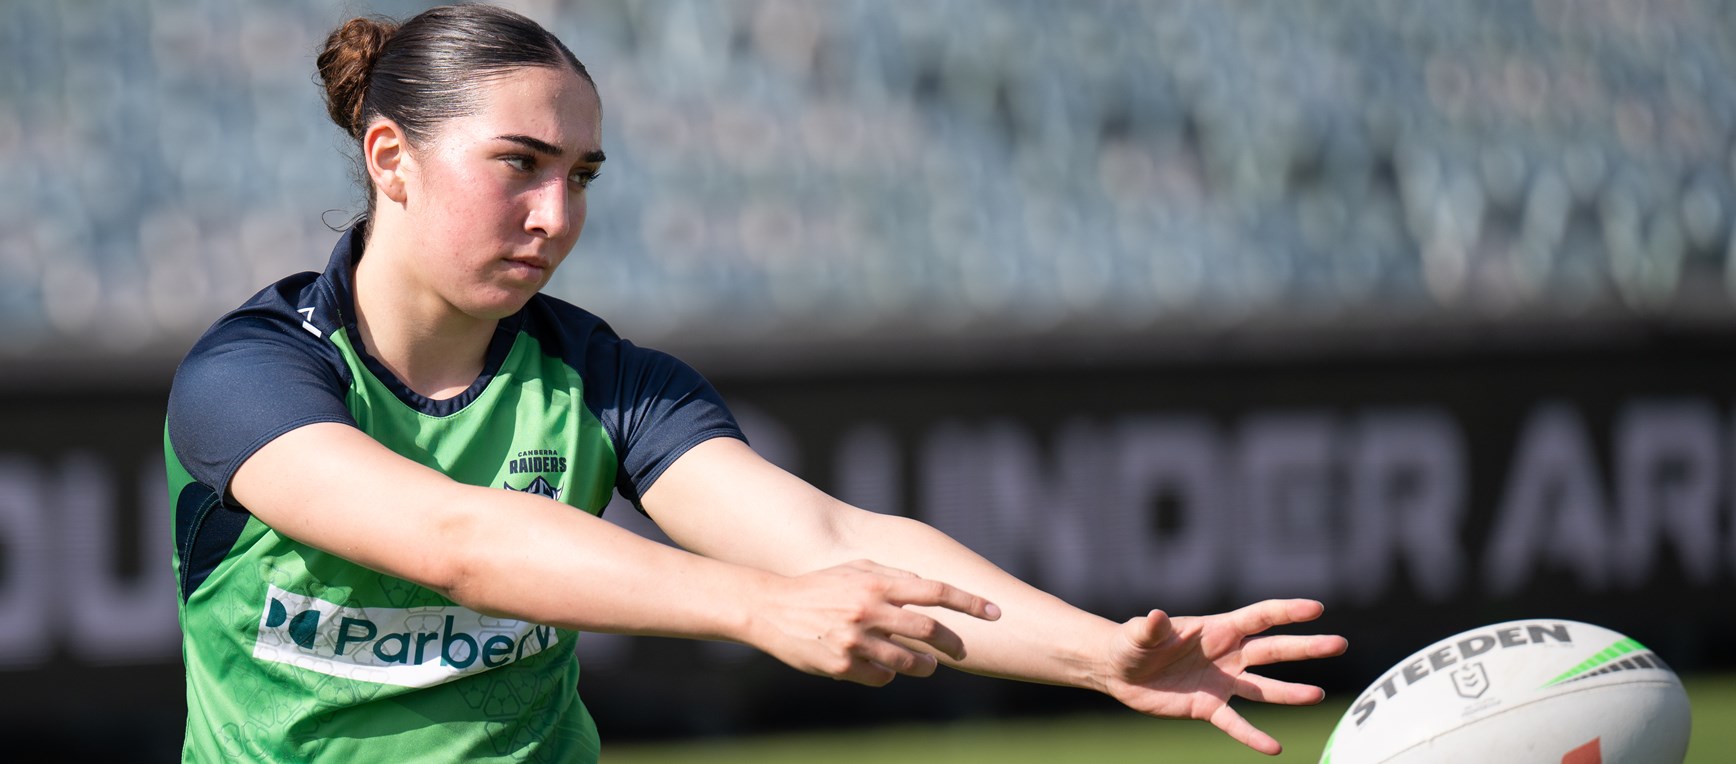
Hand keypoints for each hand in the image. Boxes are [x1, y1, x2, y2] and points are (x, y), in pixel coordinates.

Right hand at [748, 559, 1000, 686]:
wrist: (771, 608)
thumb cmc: (819, 586)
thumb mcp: (855, 569)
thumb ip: (891, 575)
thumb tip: (926, 585)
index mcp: (876, 583)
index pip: (935, 591)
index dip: (970, 603)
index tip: (996, 612)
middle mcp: (869, 610)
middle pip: (929, 630)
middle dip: (953, 644)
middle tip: (961, 651)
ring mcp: (856, 640)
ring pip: (909, 662)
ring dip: (925, 666)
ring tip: (927, 664)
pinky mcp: (842, 665)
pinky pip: (881, 677)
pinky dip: (888, 674)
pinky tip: (882, 667)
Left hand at [1097, 599, 1347, 755]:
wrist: (1119, 670)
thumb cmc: (1132, 643)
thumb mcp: (1138, 634)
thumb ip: (1150, 628)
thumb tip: (1155, 616)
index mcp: (1216, 628)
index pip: (1259, 617)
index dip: (1287, 611)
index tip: (1317, 608)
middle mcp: (1227, 654)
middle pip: (1273, 649)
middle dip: (1306, 646)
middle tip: (1340, 643)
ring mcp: (1222, 682)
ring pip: (1264, 688)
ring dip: (1291, 692)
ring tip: (1319, 696)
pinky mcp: (1209, 707)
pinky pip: (1236, 724)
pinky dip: (1253, 736)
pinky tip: (1274, 748)